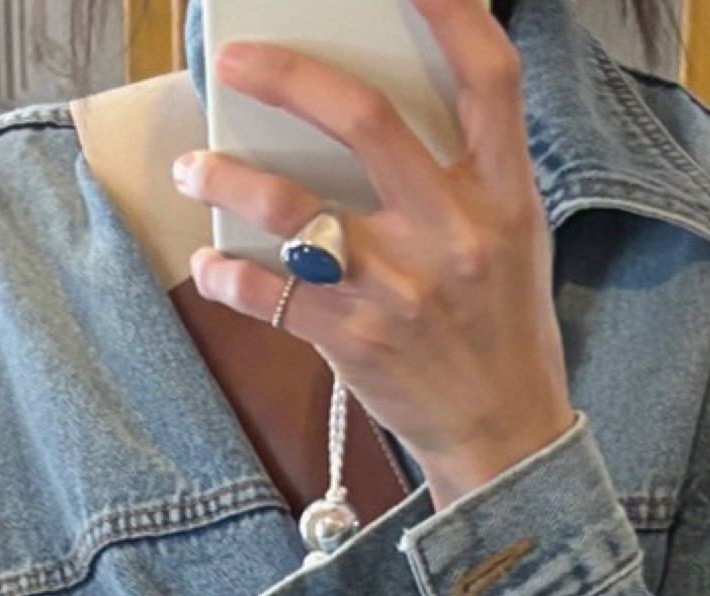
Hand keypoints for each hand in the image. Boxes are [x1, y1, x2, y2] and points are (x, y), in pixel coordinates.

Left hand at [173, 0, 575, 508]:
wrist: (505, 438)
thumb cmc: (501, 329)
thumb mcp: (513, 238)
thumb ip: (464, 171)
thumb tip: (377, 107)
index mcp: (504, 195)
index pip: (489, 76)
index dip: (448, 8)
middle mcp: (455, 233)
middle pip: (366, 120)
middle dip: (289, 76)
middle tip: (236, 59)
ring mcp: (402, 287)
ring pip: (295, 207)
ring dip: (229, 178)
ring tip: (195, 167)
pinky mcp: (357, 339)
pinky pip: (270, 293)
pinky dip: (229, 274)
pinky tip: (213, 264)